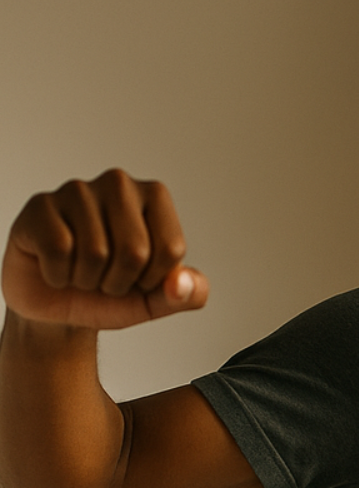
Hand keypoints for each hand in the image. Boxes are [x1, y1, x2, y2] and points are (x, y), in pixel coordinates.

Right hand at [2, 169, 207, 328]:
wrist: (55, 304)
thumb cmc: (108, 293)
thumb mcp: (155, 300)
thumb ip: (187, 294)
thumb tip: (182, 285)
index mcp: (156, 196)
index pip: (171, 249)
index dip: (152, 280)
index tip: (138, 277)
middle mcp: (119, 183)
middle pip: (135, 251)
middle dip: (118, 282)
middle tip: (104, 278)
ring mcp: (77, 190)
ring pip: (96, 252)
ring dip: (87, 280)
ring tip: (80, 271)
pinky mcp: (41, 205)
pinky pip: (58, 250)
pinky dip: (58, 274)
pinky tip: (55, 266)